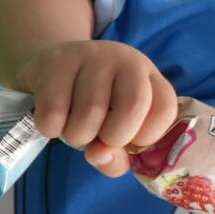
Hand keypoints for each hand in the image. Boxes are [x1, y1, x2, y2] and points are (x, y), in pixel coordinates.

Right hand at [12, 39, 179, 175]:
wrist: (50, 69)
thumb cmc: (91, 109)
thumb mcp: (113, 133)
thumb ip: (117, 158)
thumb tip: (100, 154)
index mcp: (149, 79)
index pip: (164, 110)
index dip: (146, 137)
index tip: (128, 141)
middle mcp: (126, 60)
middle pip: (132, 108)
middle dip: (113, 138)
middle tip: (97, 137)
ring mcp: (92, 55)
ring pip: (90, 114)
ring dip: (77, 137)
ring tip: (73, 128)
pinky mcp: (58, 60)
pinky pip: (54, 113)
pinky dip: (52, 129)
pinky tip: (54, 119)